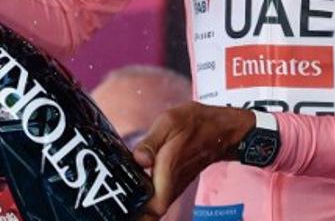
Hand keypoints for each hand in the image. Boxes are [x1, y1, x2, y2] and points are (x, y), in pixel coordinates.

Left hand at [131, 102, 253, 219]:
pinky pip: (159, 196)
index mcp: (169, 171)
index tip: (121, 208)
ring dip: (140, 207)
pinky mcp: (176, 182)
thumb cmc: (192, 124)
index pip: (155, 207)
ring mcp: (176, 185)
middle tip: (116, 207)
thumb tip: (139, 160)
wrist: (218, 129)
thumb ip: (151, 143)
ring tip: (120, 201)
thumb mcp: (168, 123)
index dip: (138, 213)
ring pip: (156, 206)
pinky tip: (132, 189)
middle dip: (135, 213)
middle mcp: (173, 184)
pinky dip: (146, 198)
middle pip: (153, 211)